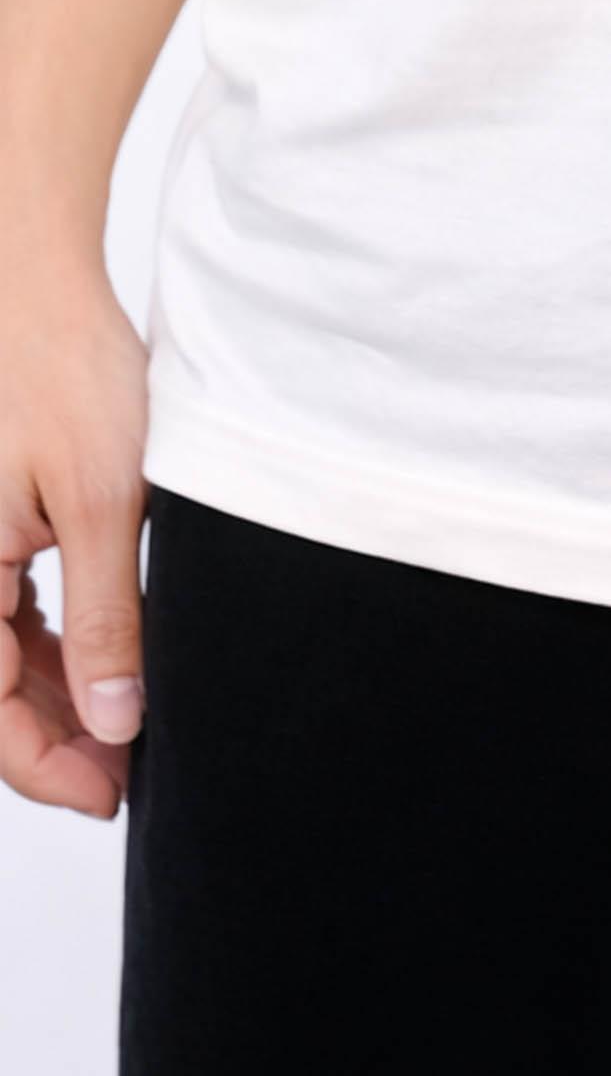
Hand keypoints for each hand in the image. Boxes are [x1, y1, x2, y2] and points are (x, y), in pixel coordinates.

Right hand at [0, 248, 148, 818]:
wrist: (27, 279)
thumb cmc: (63, 369)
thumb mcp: (103, 500)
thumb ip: (107, 616)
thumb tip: (116, 722)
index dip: (48, 768)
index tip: (111, 796)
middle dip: (57, 738)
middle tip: (132, 767)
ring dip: (55, 696)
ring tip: (126, 724)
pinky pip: (1, 609)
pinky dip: (47, 643)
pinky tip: (98, 661)